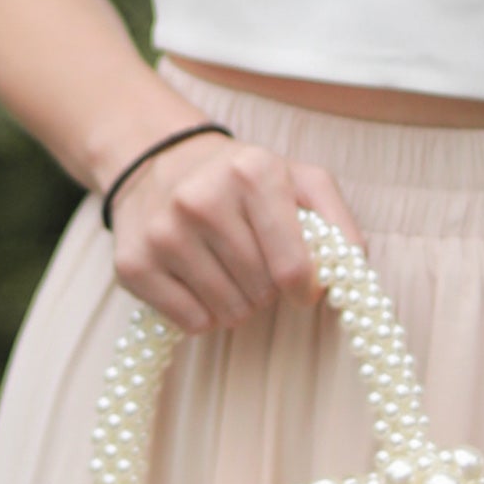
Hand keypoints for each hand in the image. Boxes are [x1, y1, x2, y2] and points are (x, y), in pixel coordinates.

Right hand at [101, 116, 354, 336]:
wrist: (157, 161)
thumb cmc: (241, 181)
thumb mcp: (299, 180)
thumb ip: (338, 222)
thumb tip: (350, 271)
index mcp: (252, 172)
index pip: (294, 268)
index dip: (306, 289)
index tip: (302, 286)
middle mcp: (202, 199)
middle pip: (262, 294)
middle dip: (267, 288)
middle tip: (253, 261)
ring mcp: (163, 233)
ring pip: (229, 313)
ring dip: (237, 302)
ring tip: (225, 268)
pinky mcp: (134, 264)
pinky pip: (192, 322)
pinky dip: (203, 313)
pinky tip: (196, 279)